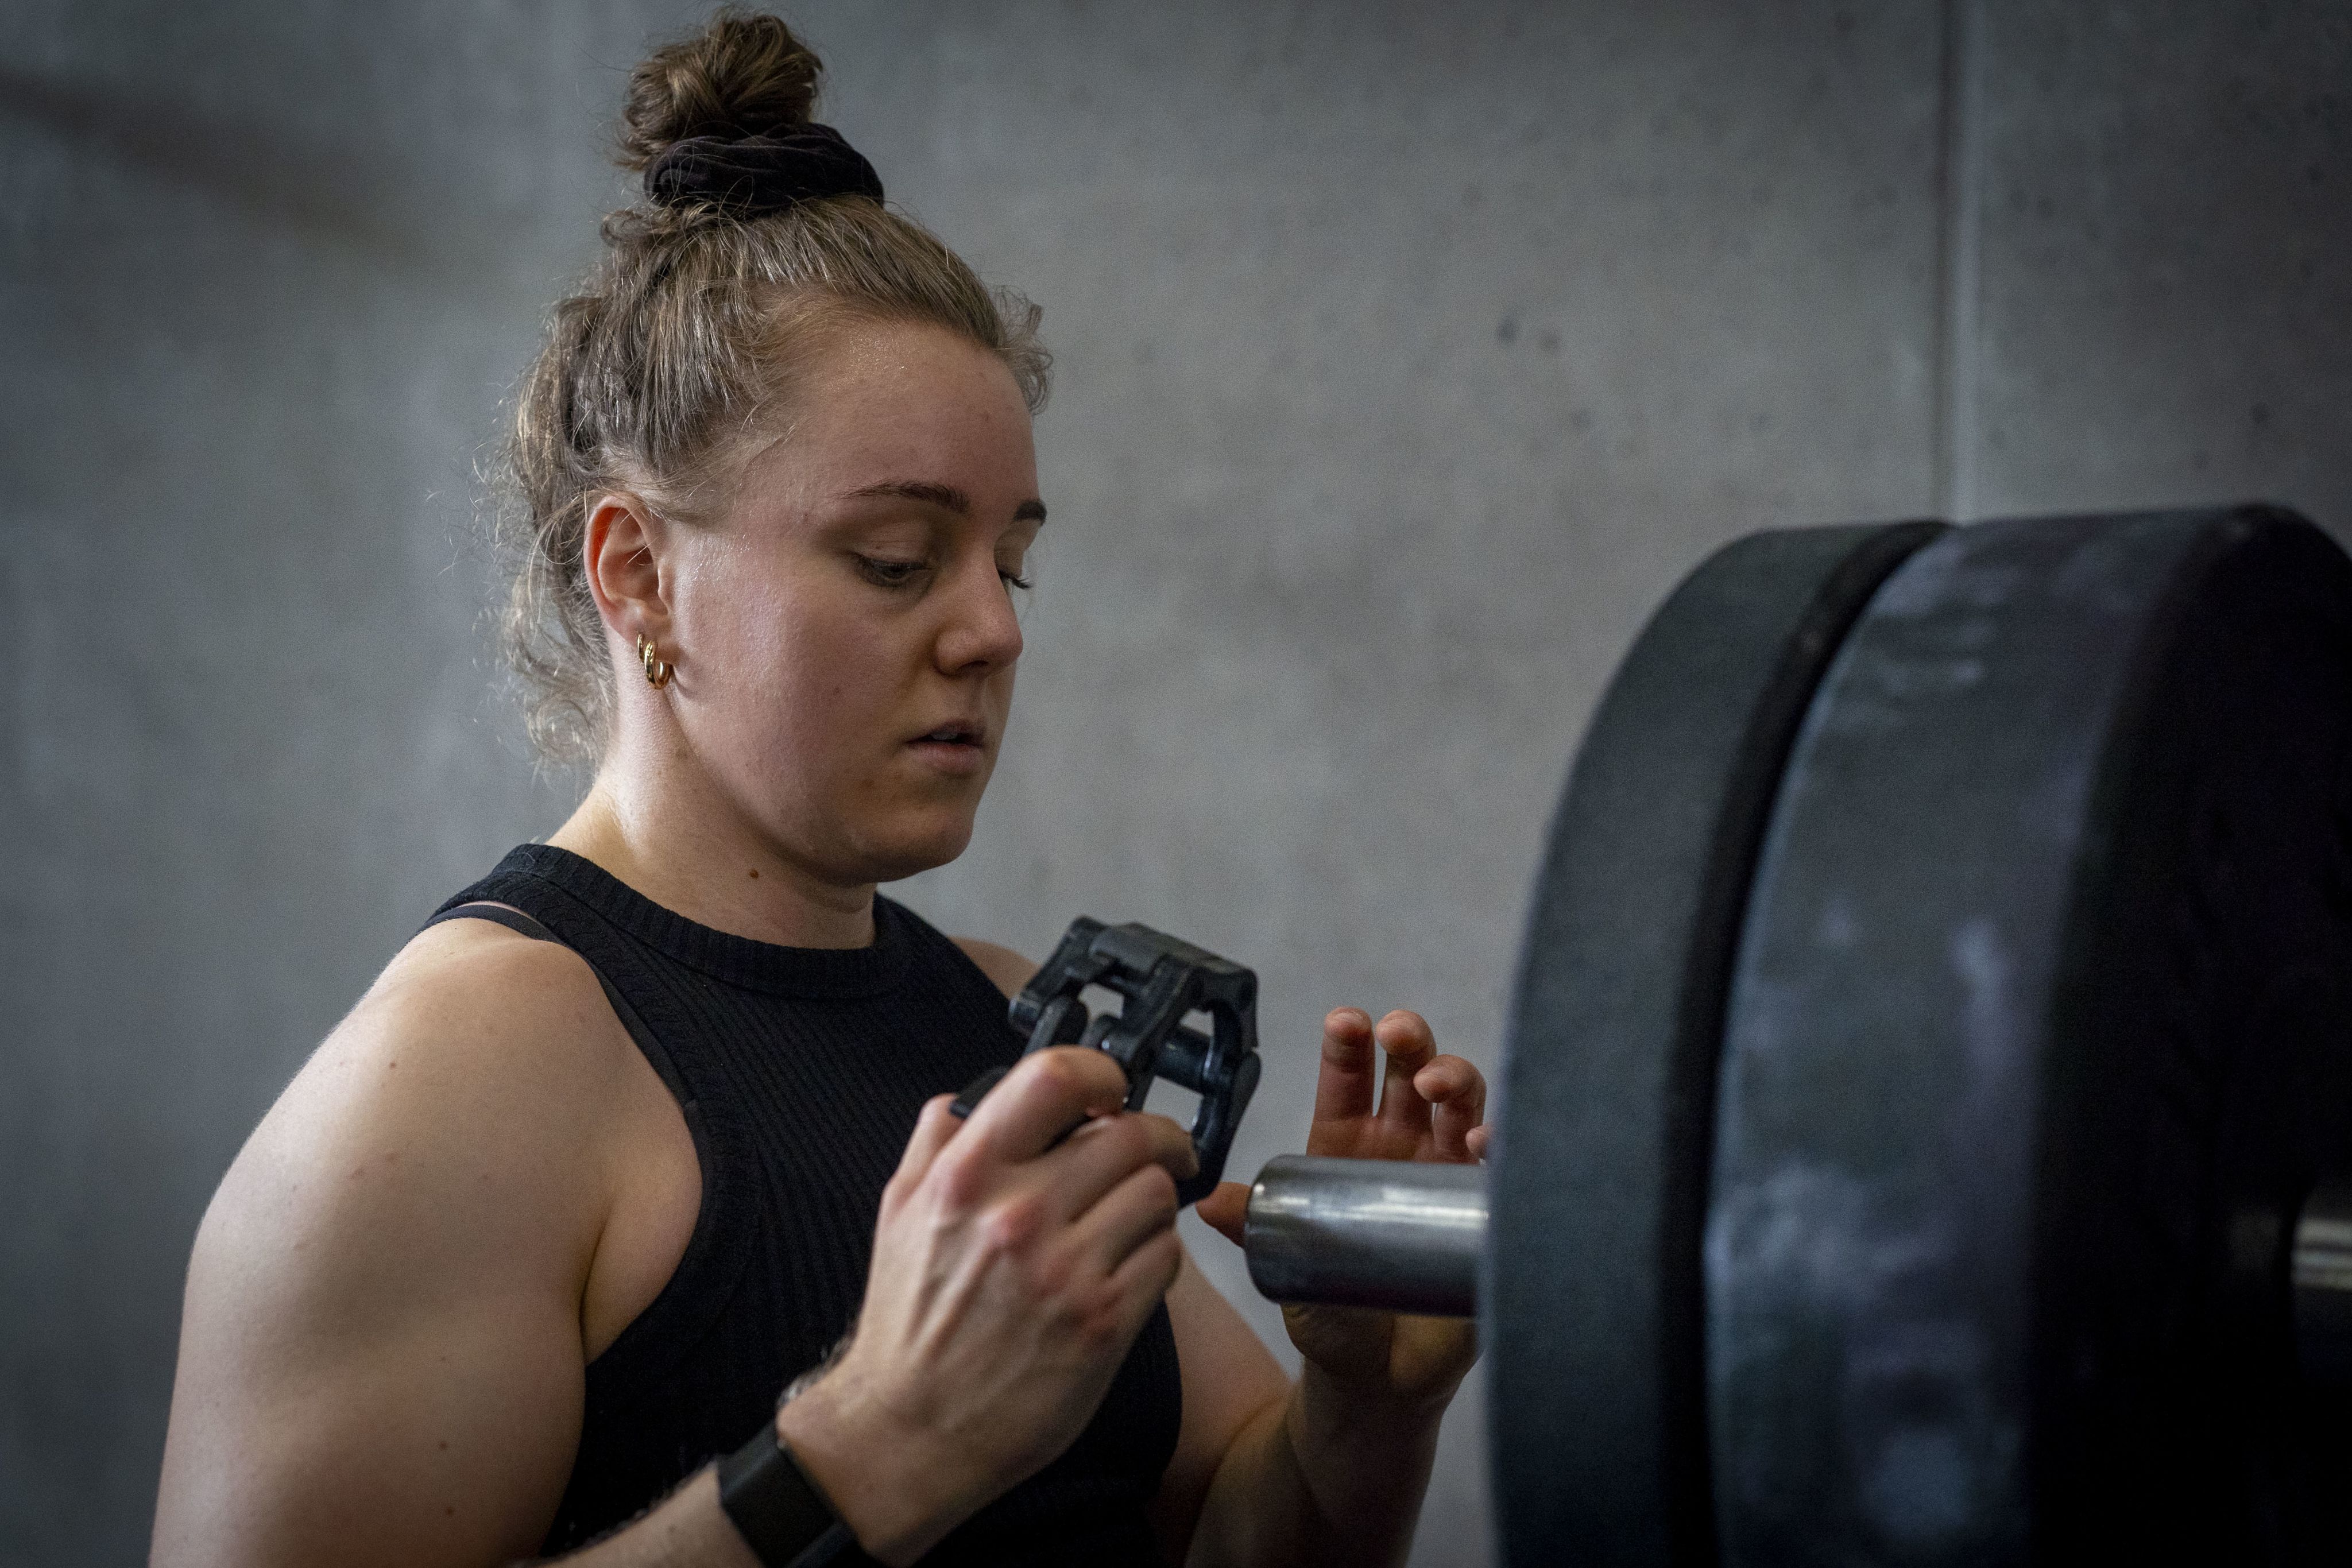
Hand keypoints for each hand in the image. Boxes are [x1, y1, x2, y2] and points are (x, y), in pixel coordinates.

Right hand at [779, 1048, 1195, 1563]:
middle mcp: (1019, 1213)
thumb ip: (937, 1139)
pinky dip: (1159, 1256)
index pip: (1056, 1078)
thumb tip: (975, 1094)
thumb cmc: (908, 1322)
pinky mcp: (1103, 1322)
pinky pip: (1166, 1258)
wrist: (909, 1429)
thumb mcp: (899, 1209)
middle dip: (1156, 1138)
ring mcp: (1066, 1270)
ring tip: (1134, 1217)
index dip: (1100, 1073)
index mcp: (967, 1174)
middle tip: (1159, 1150)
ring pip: (1157, 1195)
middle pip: (1130, 1135)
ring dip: (1155, 1201)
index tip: (1111, 1091)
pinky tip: (1131, 1266)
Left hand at [1197, 1008, 1485, 1410]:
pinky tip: (1483, 1143)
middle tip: (1399, 1036)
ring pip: (1462, 1106)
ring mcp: (1447, 1176)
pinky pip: (1500, 1170)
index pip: (1348, 1079)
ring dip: (1455, 1080)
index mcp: (1347, 1145)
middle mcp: (1402, 1148)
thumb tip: (1208, 1201)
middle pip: (1413, 1073)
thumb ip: (1257, 1227)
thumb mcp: (1289, 1262)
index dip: (1348, 1046)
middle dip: (1410, 1043)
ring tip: (1436, 1086)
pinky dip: (1496, 1146)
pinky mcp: (1483, 1214)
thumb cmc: (1329, 1312)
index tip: (1346, 1022)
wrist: (1376, 1381)